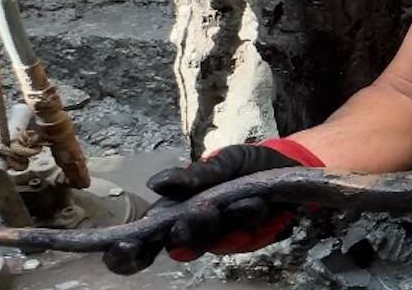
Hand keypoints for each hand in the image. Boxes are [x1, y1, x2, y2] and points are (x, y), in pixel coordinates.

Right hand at [102, 139, 323, 274]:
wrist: (290, 165)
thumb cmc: (246, 164)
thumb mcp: (222, 161)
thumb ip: (195, 175)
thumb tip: (156, 183)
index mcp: (179, 209)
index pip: (148, 237)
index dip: (130, 250)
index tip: (122, 248)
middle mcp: (197, 229)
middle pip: (180, 244)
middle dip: (185, 232)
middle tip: (194, 214)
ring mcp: (224, 237)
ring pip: (212, 241)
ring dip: (216, 223)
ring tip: (218, 205)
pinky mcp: (250, 240)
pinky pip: (244, 235)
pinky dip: (246, 216)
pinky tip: (252, 202)